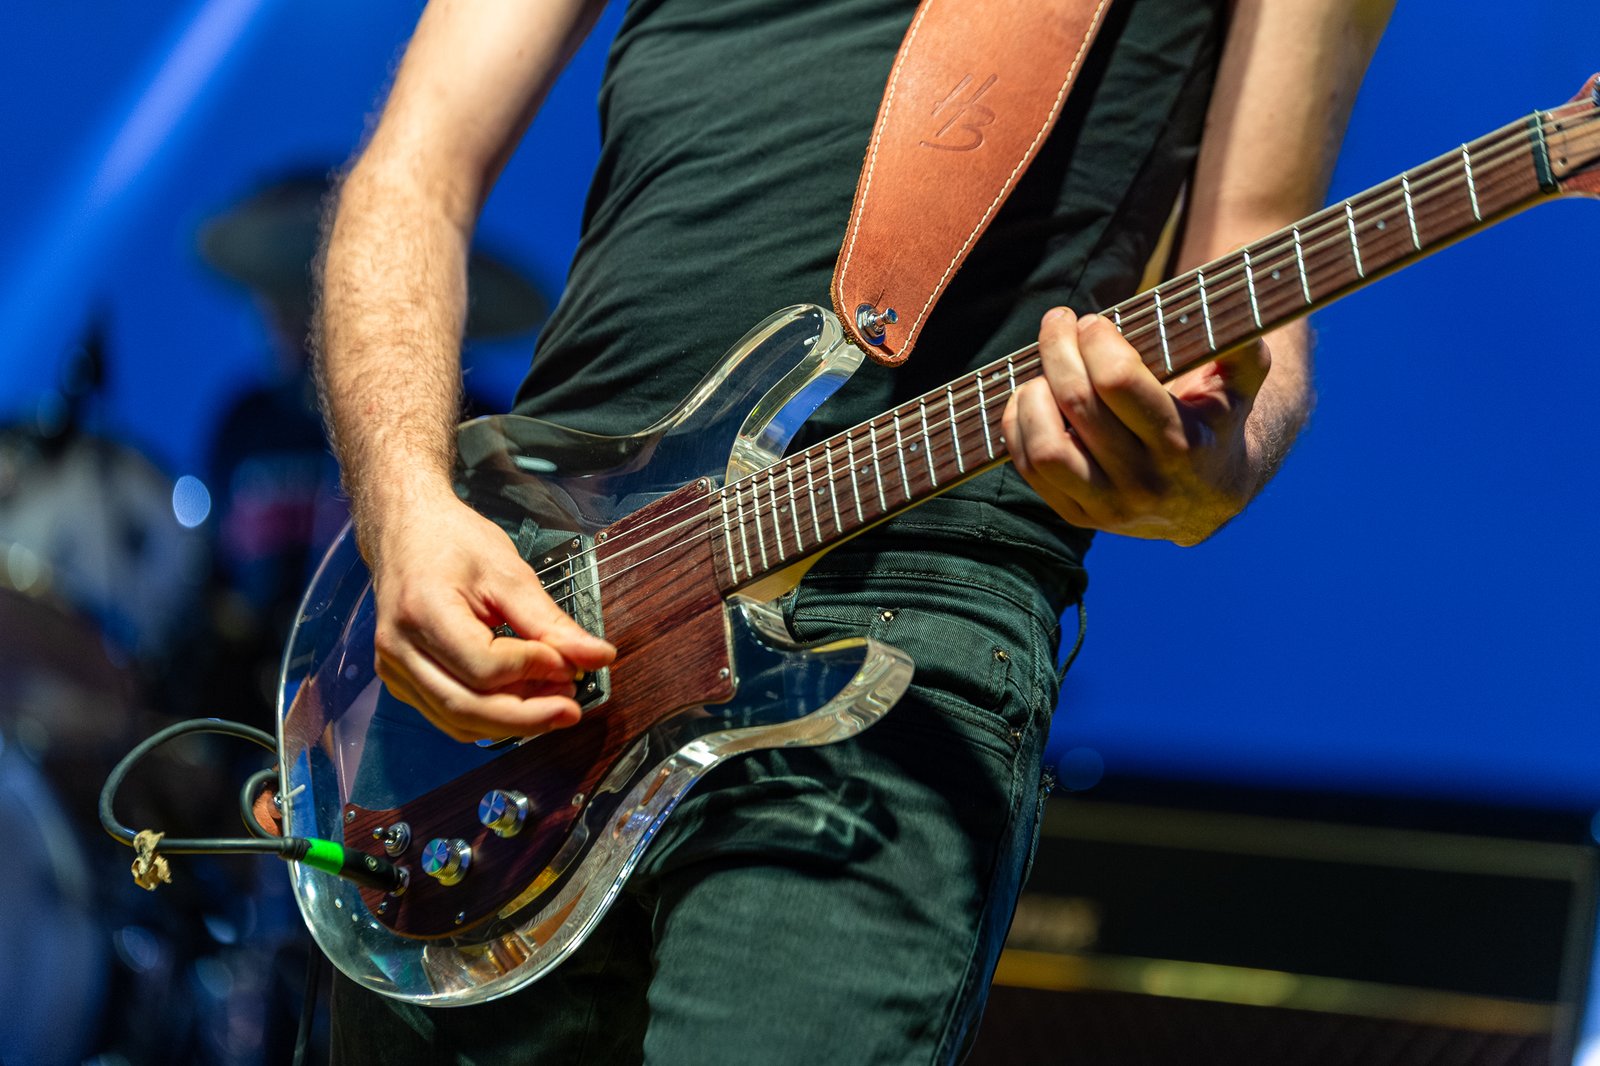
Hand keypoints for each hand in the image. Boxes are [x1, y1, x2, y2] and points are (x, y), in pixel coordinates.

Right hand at [365, 489, 616, 741]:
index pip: (483, 665)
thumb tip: (598, 657)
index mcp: (422, 611)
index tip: (569, 663)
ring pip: (457, 721)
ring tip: (554, 702)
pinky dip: (490, 718)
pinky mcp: (402, 682)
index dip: (531, 670)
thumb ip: (550, 621)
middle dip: (527, 715)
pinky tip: (524, 701)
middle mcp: (398, 648)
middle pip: (467, 706)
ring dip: (512, 721)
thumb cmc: (453, 542)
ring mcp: (394, 670)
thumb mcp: (509, 573)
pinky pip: (449, 715)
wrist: (406, 531)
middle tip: (572, 707)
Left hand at [1002, 306, 1272, 545]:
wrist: (1208, 496)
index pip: (1118, 382)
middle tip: (1058, 322)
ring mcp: (1108, 507)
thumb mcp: (1241, 384)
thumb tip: (1223, 309)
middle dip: (1058, 350)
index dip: (1097, 341)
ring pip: (1046, 449)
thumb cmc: (1217, 420)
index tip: (1093, 322)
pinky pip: (1030, 470)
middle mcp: (1145, 483)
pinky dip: (1018, 428)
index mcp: (1184, 444)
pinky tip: (1029, 397)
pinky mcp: (1078, 517)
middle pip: (1077, 404)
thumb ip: (1242, 347)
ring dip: (1032, 396)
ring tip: (1041, 369)